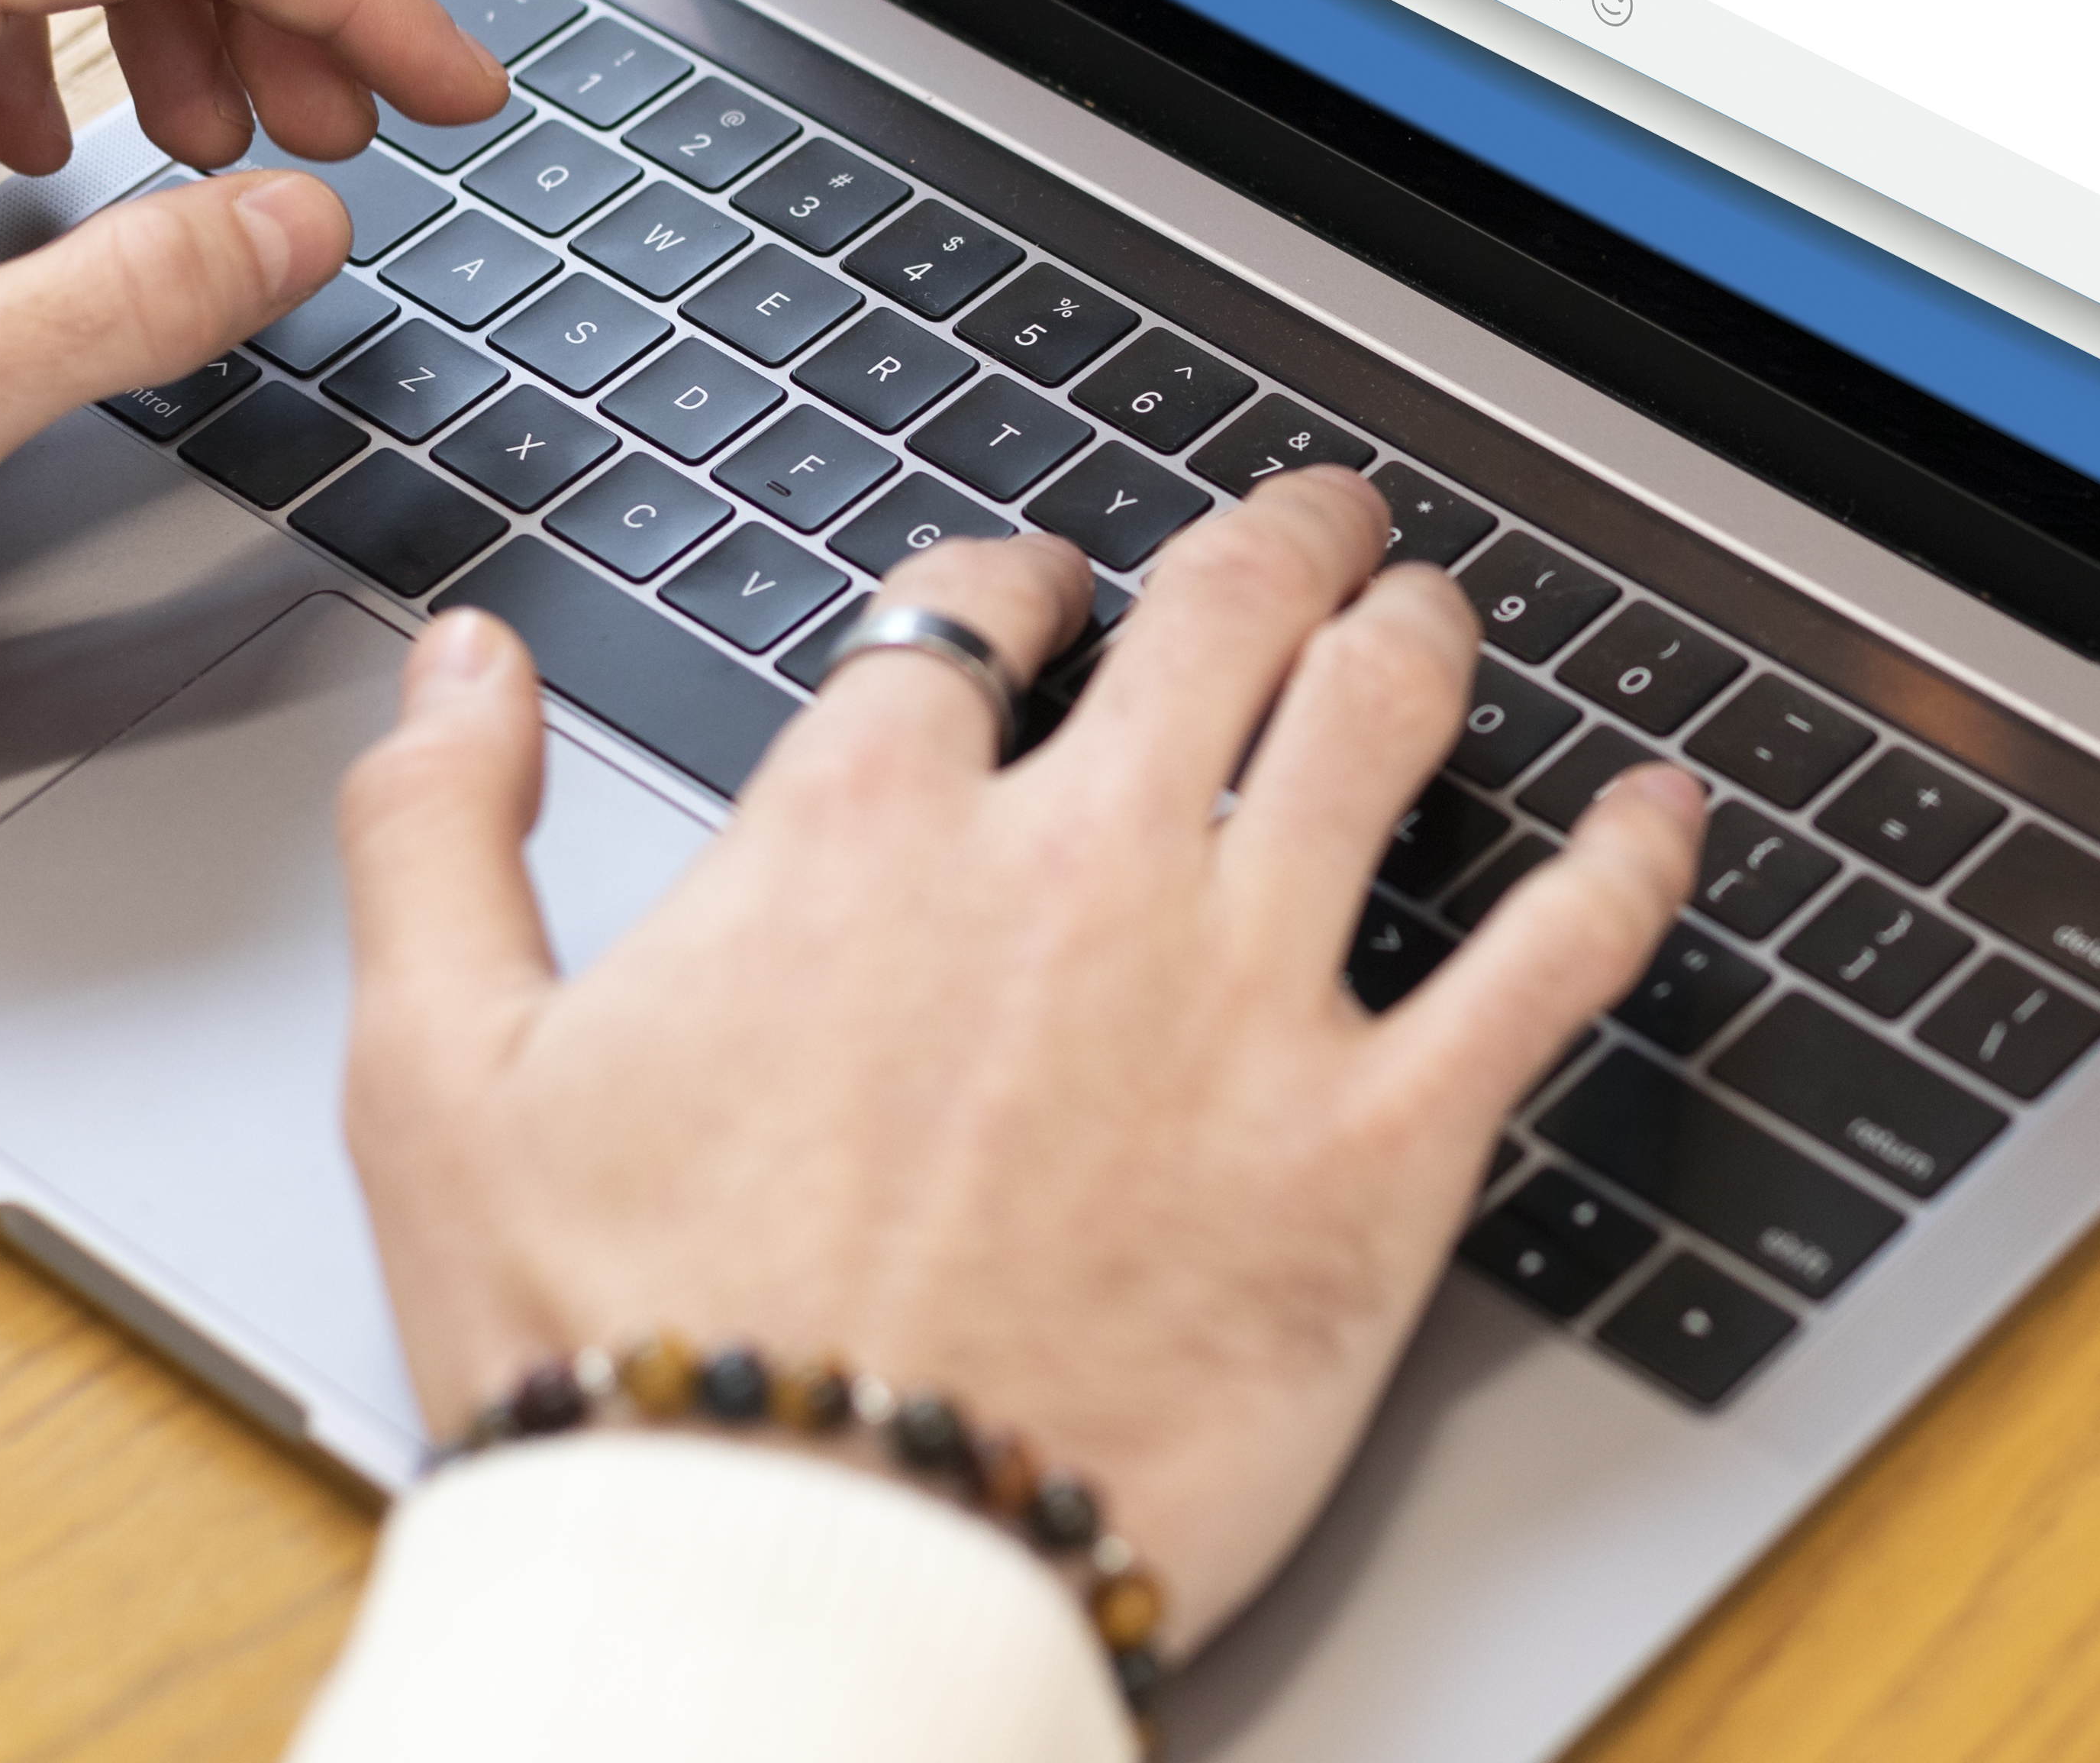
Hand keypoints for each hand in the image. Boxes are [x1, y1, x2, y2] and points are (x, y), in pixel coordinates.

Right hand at [337, 465, 1707, 1641]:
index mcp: (864, 835)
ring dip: (1422, 638)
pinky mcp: (1375, 1145)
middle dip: (1274, 544)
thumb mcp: (434, 1072)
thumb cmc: (619, 1355)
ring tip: (1435, 616)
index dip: (1014, 577)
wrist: (787, 1568)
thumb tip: (461, 664)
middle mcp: (1077, 869)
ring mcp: (1245, 993)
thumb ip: (437, 831)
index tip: (1039, 595)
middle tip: (1308, 531)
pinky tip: (1665, 818)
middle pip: (1220, 614)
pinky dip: (1628, 867)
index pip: (967, 611)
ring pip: (1384, 719)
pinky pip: (1552, 957)